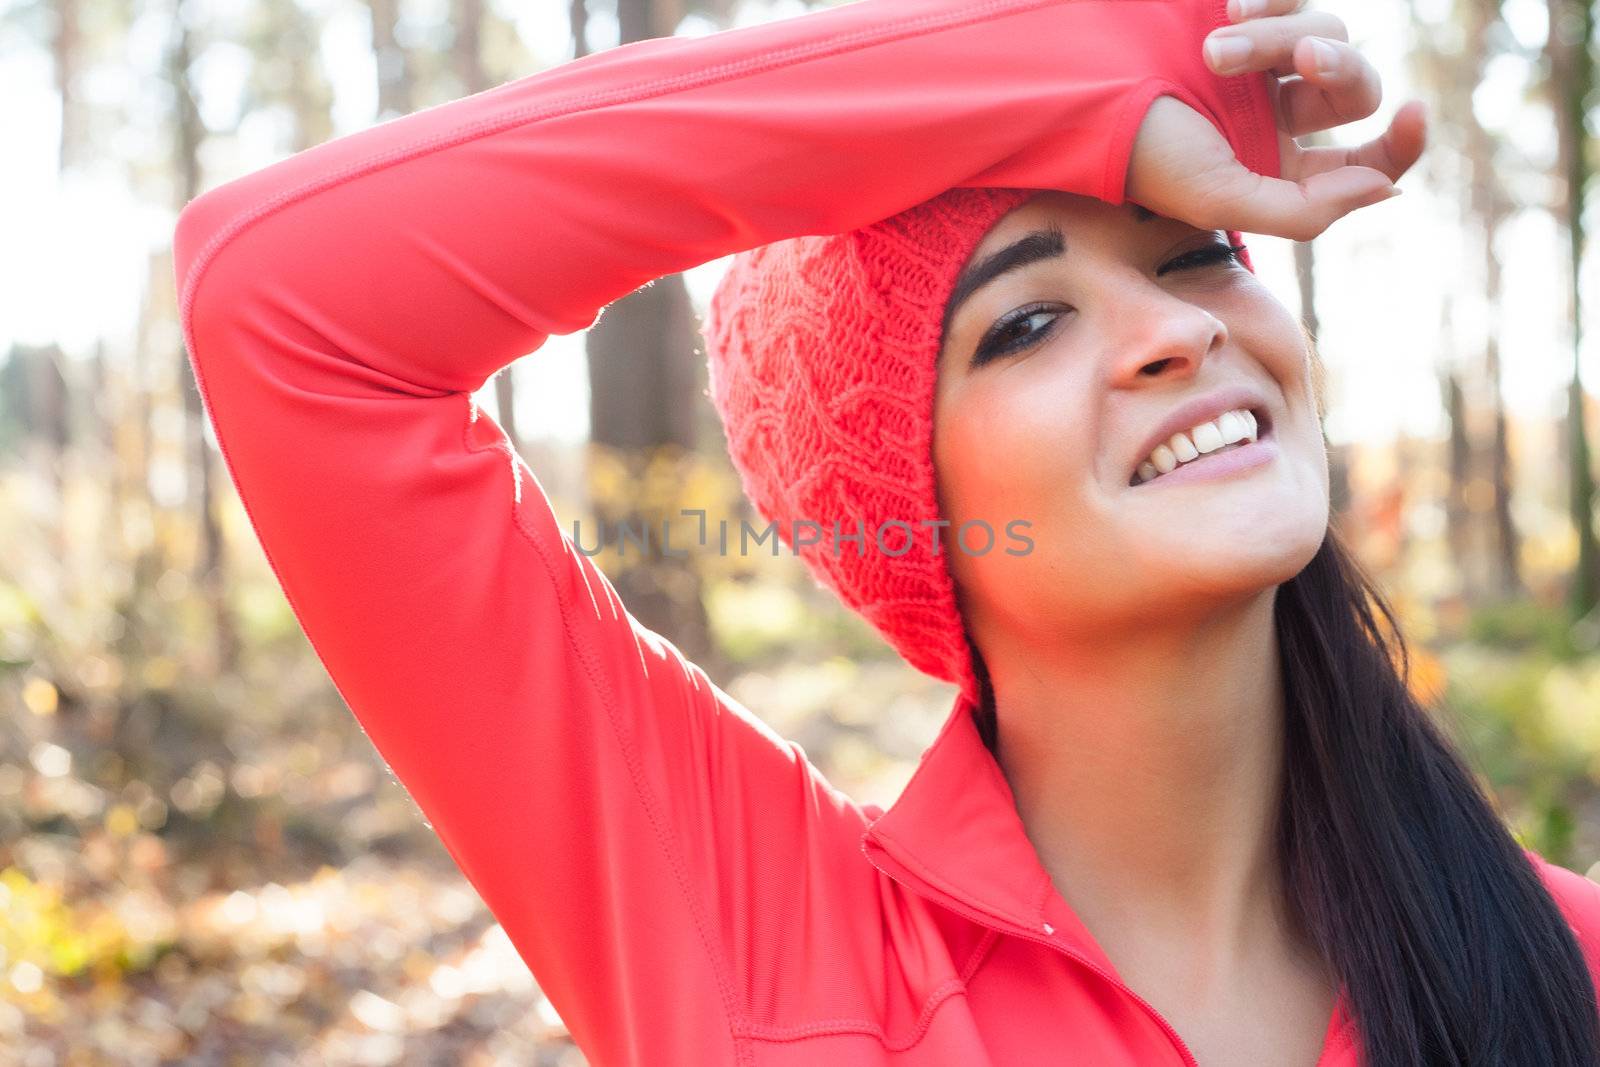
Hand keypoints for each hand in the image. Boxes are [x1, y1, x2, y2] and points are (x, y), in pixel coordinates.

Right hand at [1125, 0, 1426, 242]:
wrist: (1081, 84)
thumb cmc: (1140, 149)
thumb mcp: (1216, 198)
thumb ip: (1302, 210)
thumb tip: (1384, 189)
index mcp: (1277, 165)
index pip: (1366, 160)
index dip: (1401, 143)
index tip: (1414, 113)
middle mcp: (1277, 110)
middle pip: (1356, 86)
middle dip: (1342, 67)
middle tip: (1305, 58)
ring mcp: (1264, 55)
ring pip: (1326, 30)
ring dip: (1277, 34)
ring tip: (1216, 49)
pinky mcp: (1244, 7)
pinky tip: (1227, 8)